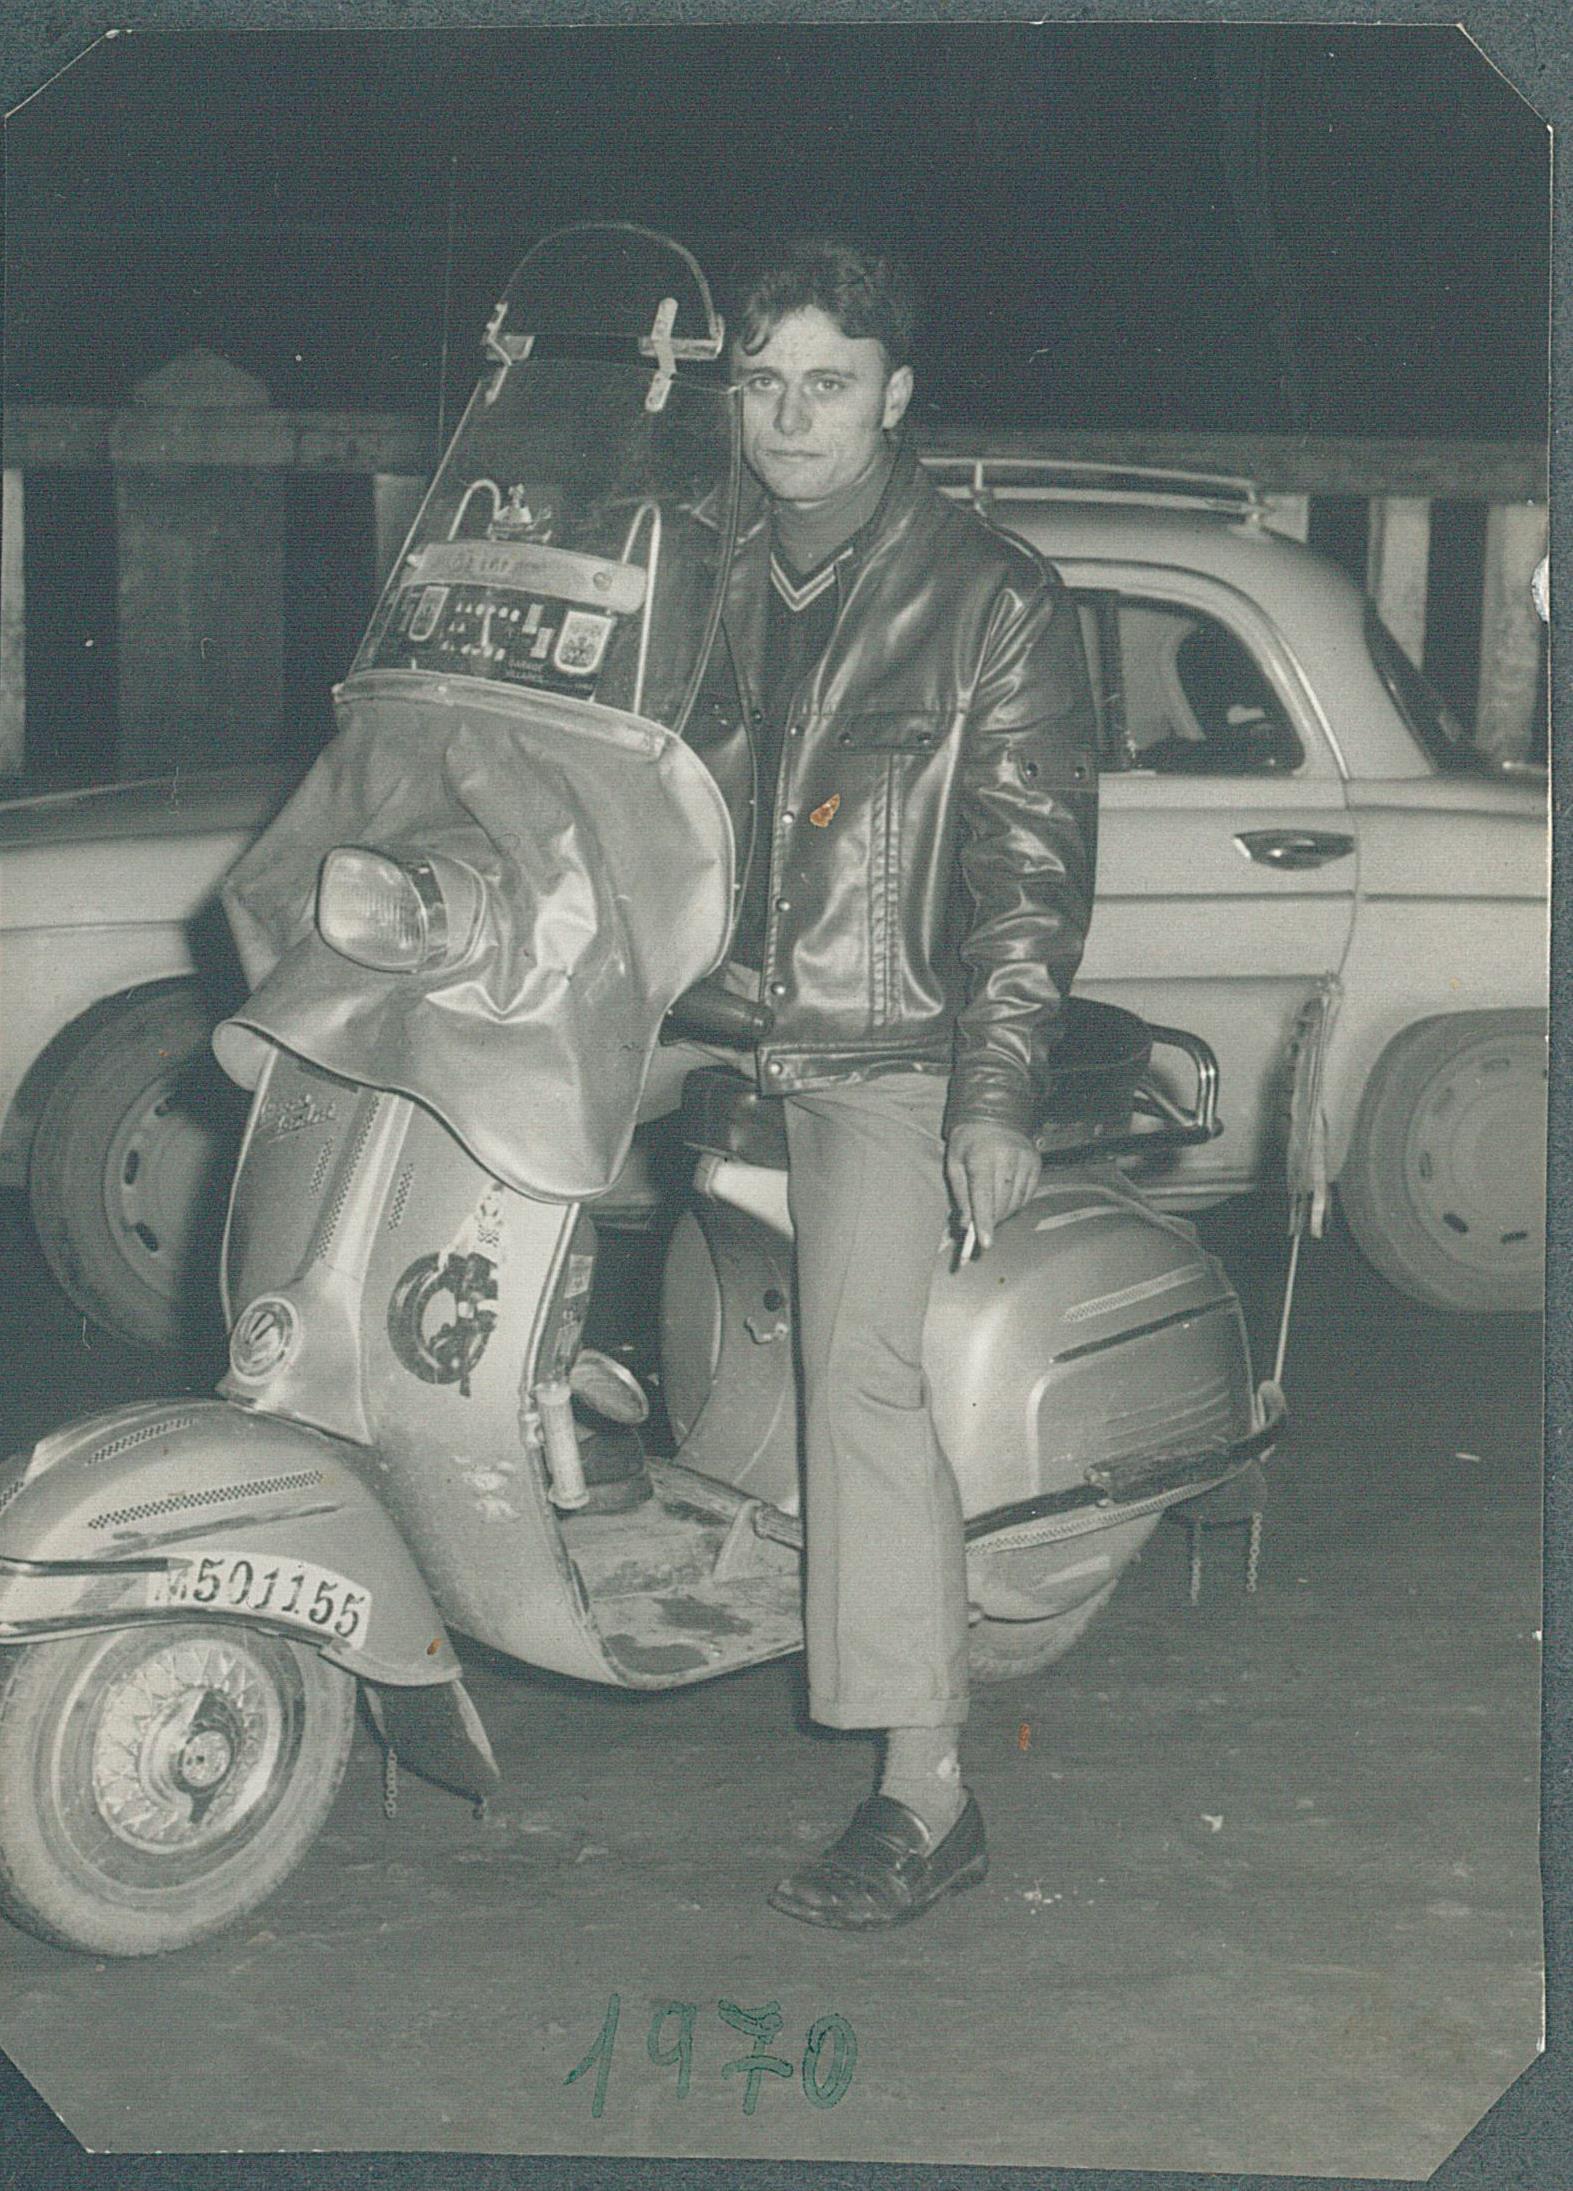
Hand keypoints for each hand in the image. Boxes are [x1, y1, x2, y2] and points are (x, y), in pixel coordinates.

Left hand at [945, 1122, 1041, 1254]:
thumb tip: (966, 1224)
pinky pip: (1027, 1195)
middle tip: (981, 1231)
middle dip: (991, 1221)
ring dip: (1003, 1214)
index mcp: (982, 1157)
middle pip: (1001, 1203)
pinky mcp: (1036, 1163)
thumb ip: (960, 1194)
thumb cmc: (968, 1141)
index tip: (985, 1243)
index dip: (984, 1221)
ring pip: (1016, 1202)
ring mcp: (1025, 1160)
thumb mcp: (954, 1163)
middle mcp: (1007, 1158)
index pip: (984, 1196)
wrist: (994, 1114)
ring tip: (991, 1212)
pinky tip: (1005, 1199)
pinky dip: (1015, 1204)